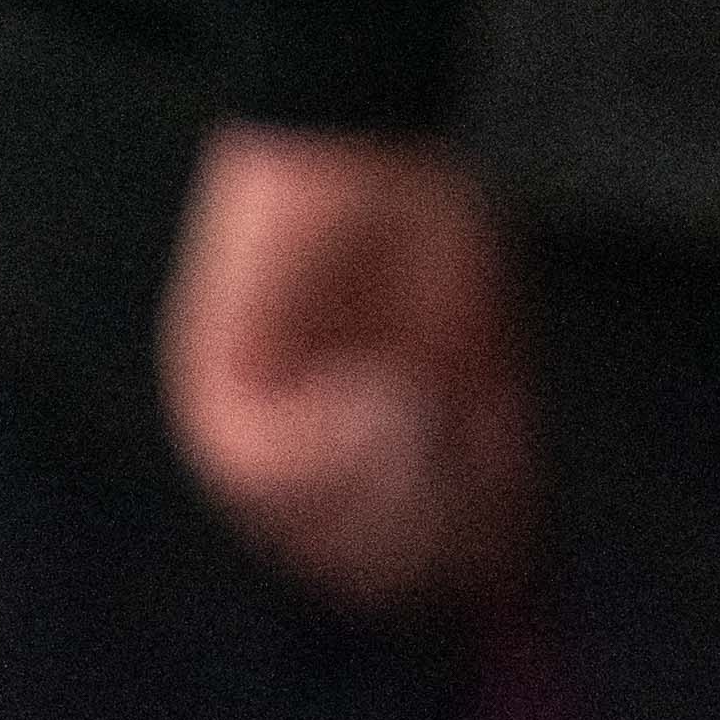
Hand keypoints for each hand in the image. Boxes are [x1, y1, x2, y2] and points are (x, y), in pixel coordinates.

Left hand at [164, 127, 532, 611]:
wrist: (369, 145)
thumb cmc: (427, 238)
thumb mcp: (481, 364)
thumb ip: (493, 465)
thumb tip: (509, 573)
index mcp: (357, 466)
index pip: (389, 568)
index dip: (445, 570)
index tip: (498, 551)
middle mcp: (293, 466)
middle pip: (345, 568)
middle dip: (420, 529)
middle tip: (460, 456)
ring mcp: (249, 432)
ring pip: (299, 529)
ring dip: (376, 483)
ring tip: (421, 406)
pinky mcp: (210, 391)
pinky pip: (259, 467)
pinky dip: (328, 445)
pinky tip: (377, 388)